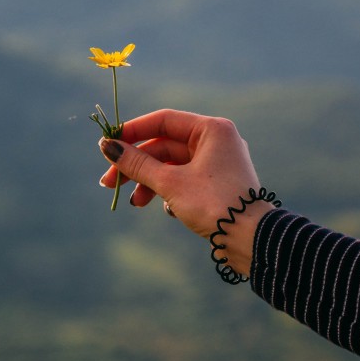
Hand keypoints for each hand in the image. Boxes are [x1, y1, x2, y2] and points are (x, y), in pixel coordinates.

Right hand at [98, 109, 274, 275]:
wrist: (251, 239)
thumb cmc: (213, 204)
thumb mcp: (170, 183)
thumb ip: (137, 164)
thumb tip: (108, 146)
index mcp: (211, 130)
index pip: (163, 121)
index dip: (132, 132)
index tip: (108, 146)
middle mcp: (217, 141)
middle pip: (164, 146)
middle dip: (136, 166)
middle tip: (109, 183)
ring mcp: (218, 163)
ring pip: (172, 166)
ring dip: (149, 182)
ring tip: (134, 203)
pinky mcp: (217, 185)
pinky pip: (184, 180)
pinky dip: (169, 192)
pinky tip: (166, 210)